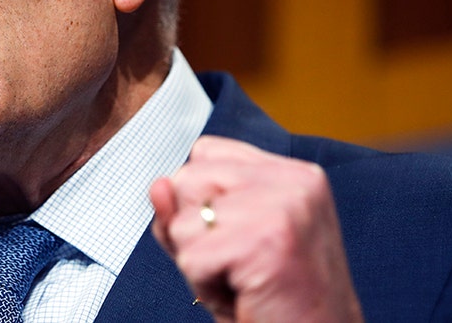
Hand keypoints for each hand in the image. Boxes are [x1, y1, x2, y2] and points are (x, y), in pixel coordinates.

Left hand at [150, 136, 362, 321]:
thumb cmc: (274, 300)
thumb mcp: (222, 245)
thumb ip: (185, 212)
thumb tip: (158, 185)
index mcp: (292, 173)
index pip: (205, 152)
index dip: (202, 200)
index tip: (239, 235)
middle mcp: (293, 181)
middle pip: (187, 179)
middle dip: (195, 231)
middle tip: (240, 264)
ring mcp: (283, 207)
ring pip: (183, 221)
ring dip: (199, 261)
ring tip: (242, 279)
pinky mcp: (266, 242)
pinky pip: (191, 258)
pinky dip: (204, 285)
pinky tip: (243, 293)